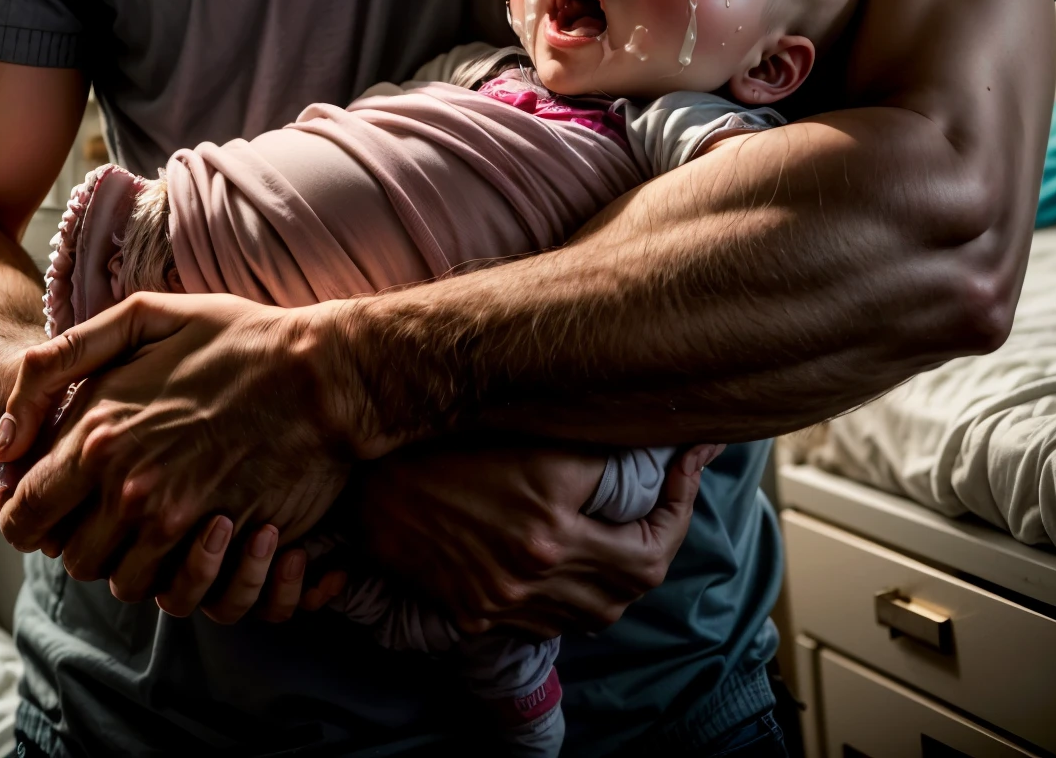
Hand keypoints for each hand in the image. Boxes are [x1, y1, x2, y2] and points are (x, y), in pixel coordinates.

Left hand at [0, 292, 367, 615]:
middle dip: (78, 538)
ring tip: (154, 516)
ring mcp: (176, 522)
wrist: (322, 372)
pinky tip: (191, 536)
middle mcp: (127, 487)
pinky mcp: (220, 545)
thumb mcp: (141, 318)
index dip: (25, 513)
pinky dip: (177, 577)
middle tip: (108, 504)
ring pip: (120, 582)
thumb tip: (1, 436)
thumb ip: (57, 365)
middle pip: (68, 558)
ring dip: (129, 560)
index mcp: (97, 433)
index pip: (20, 515)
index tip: (50, 497)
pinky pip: (174, 594)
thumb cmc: (234, 337)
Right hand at [357, 440, 718, 636]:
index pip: (653, 538)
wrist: (362, 475)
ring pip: (598, 614)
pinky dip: (573, 598)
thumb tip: (660, 446)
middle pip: (634, 584)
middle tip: (667, 496)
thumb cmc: (444, 436)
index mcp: (551, 520)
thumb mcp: (528, 432)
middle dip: (660, 541)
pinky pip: (549, 622)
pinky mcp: (475, 613)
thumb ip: (596, 452)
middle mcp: (533, 570)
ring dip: (622, 578)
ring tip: (623, 531)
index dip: (682, 501)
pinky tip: (570, 561)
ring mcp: (503, 599)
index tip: (693, 460)